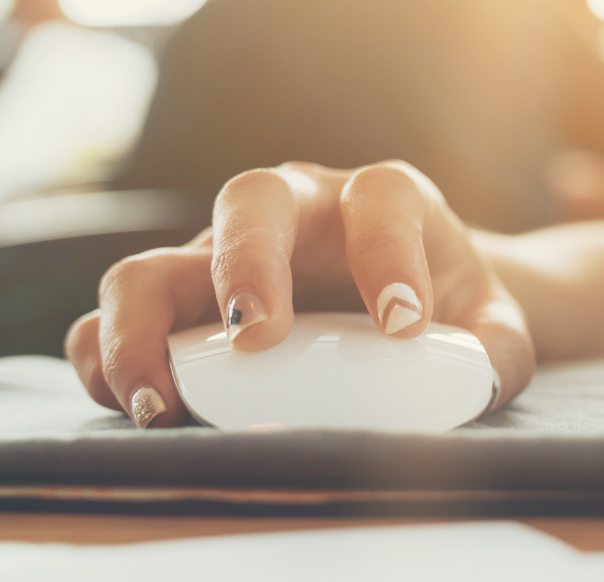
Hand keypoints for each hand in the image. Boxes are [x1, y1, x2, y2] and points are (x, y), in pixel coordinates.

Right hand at [64, 161, 534, 427]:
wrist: (412, 305)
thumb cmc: (450, 310)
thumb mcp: (492, 328)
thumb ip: (497, 351)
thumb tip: (473, 381)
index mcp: (384, 199)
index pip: (383, 198)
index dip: (388, 253)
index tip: (404, 326)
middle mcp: (295, 208)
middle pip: (249, 198)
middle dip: (246, 261)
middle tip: (257, 336)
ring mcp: (224, 252)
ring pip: (153, 261)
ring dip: (142, 327)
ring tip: (163, 401)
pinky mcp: (180, 303)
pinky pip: (116, 318)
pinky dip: (106, 358)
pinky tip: (133, 406)